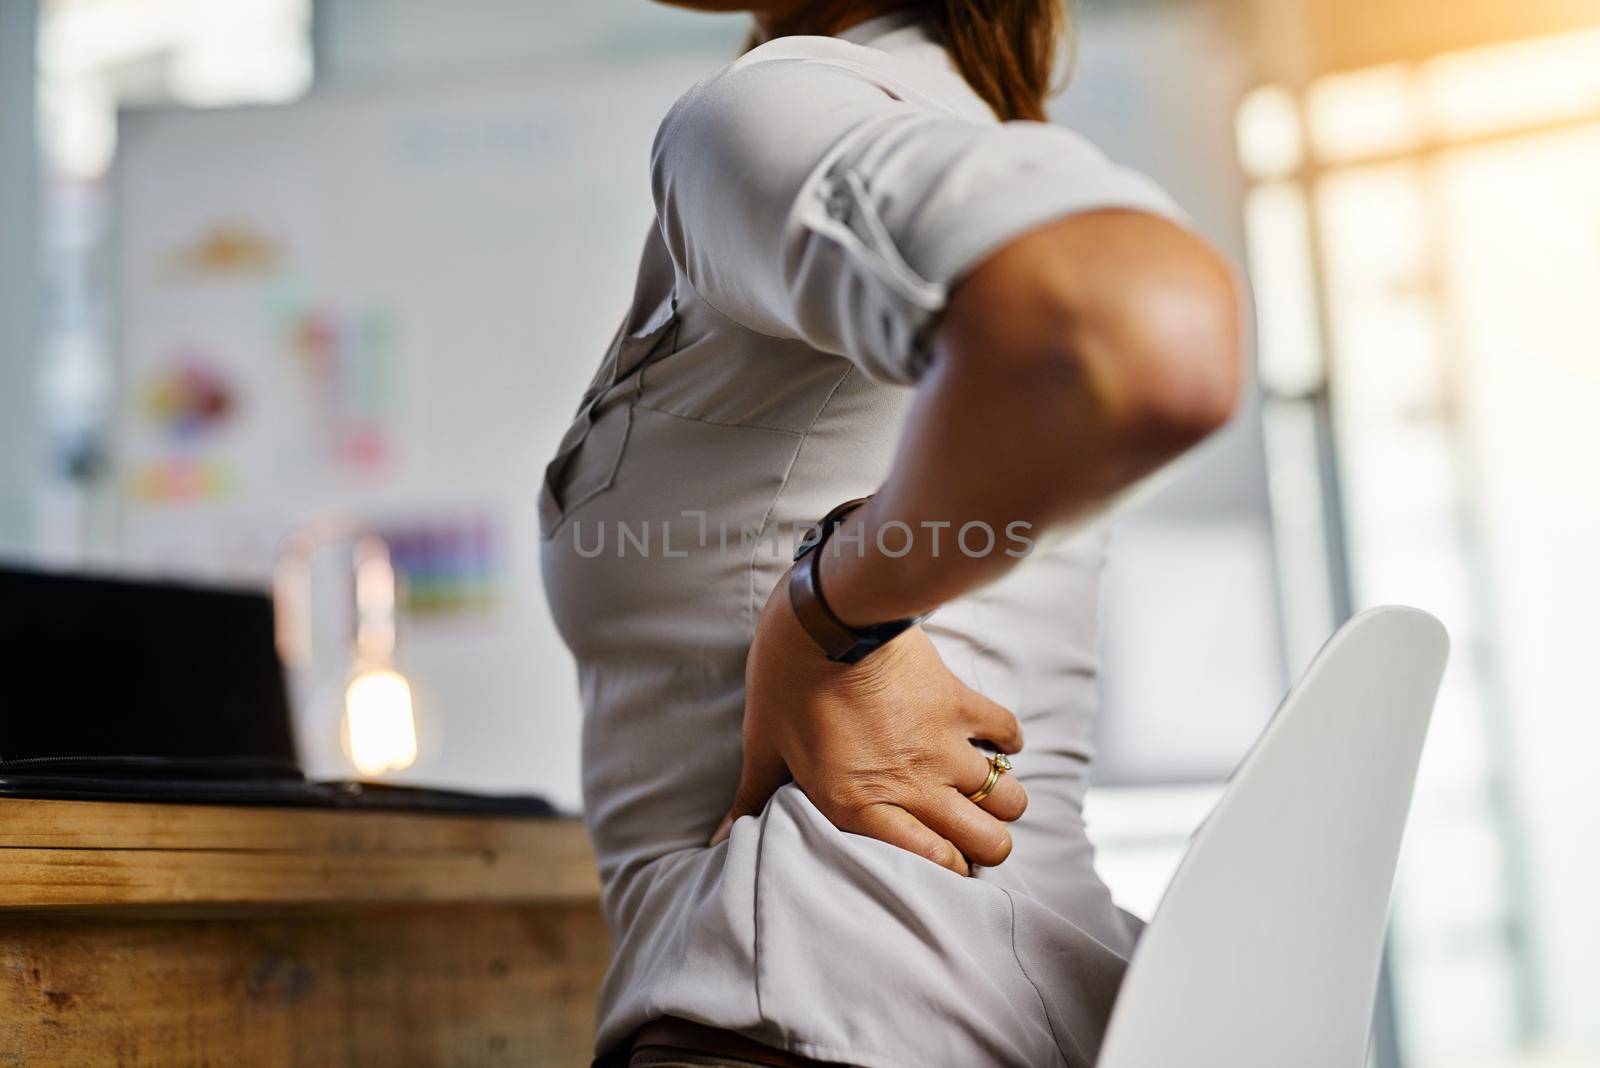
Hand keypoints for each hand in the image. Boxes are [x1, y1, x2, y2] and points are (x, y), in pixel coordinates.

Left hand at [709, 571, 1026, 874]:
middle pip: (988, 844)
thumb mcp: (763, 744)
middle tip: (970, 833)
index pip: (933, 865)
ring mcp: (944, 747)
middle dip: (987, 848)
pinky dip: (1006, 741)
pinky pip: (1007, 734)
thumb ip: (753, 798)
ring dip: (1001, 800)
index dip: (950, 873)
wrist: (825, 616)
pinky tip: (991, 740)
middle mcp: (913, 786)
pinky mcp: (961, 704)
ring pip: (1008, 798)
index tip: (948, 863)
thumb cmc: (786, 682)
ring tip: (984, 793)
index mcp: (861, 806)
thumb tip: (719, 838)